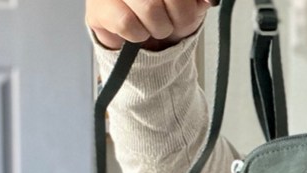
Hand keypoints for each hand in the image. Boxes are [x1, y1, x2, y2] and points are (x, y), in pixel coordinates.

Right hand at [86, 0, 211, 50]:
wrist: (139, 35)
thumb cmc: (167, 12)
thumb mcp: (192, 3)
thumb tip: (208, 0)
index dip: (185, 5)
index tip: (190, 10)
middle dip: (180, 17)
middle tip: (174, 22)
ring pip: (149, 8)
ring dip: (159, 28)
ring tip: (155, 26)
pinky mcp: (98, 7)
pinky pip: (128, 24)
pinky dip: (139, 35)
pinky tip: (137, 30)